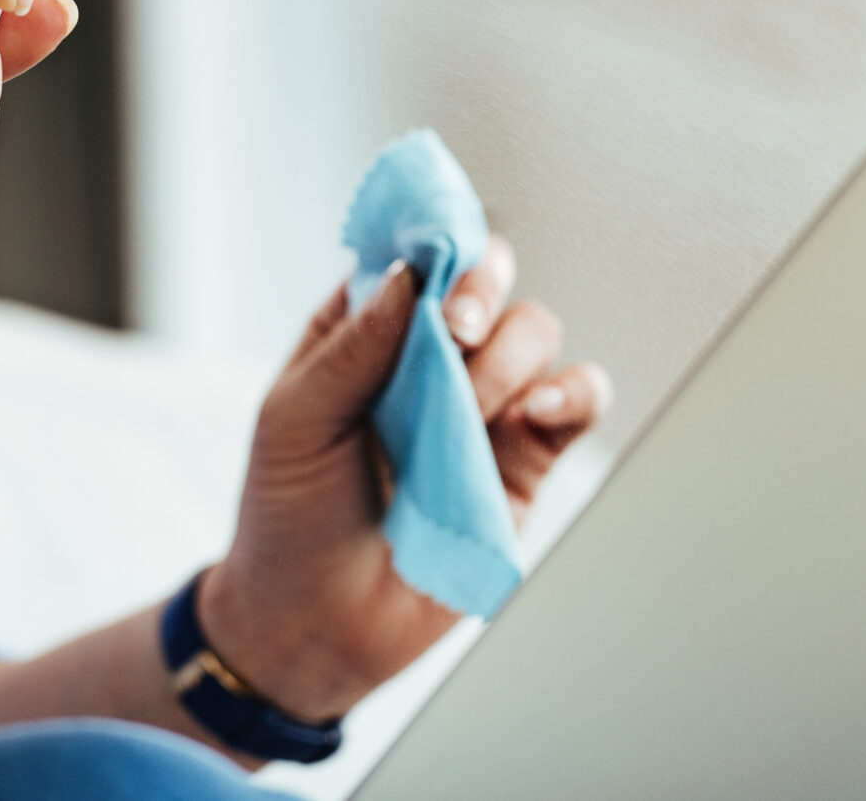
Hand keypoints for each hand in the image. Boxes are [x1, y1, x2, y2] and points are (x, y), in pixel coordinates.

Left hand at [199, 237, 612, 721]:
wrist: (315, 625)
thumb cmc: (288, 516)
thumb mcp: (294, 420)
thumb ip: (352, 347)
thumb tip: (409, 274)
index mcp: (366, 329)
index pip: (415, 254)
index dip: (433, 241)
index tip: (435, 255)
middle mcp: (430, 356)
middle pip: (487, 277)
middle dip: (480, 287)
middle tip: (454, 328)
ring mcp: (482, 405)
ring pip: (533, 332)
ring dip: (507, 356)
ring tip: (467, 408)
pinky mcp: (524, 459)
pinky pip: (577, 401)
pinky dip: (573, 393)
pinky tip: (535, 413)